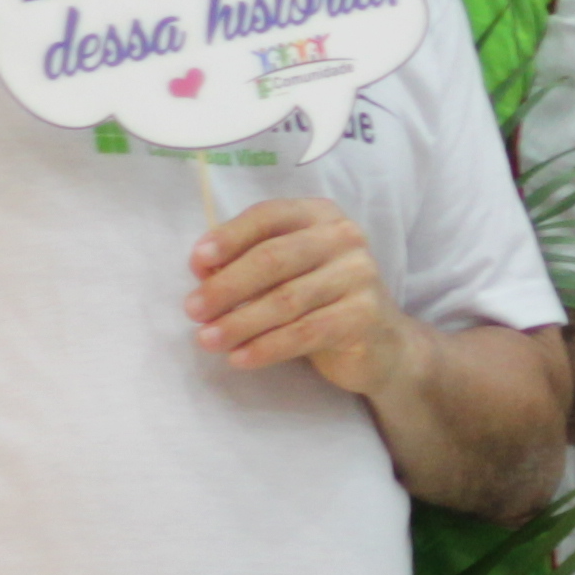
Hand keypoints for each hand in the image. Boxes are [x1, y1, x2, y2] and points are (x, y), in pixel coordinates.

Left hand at [190, 199, 426, 396]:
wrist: (381, 344)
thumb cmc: (321, 301)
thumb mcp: (287, 273)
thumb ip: (250, 263)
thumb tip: (202, 270)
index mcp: (319, 216)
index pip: (268, 216)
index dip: (229, 237)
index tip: (196, 262)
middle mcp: (344, 238)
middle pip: (273, 258)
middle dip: (227, 286)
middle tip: (193, 310)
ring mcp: (359, 275)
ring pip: (286, 300)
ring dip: (239, 322)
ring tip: (207, 340)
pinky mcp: (364, 316)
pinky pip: (305, 333)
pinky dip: (267, 347)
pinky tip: (240, 358)